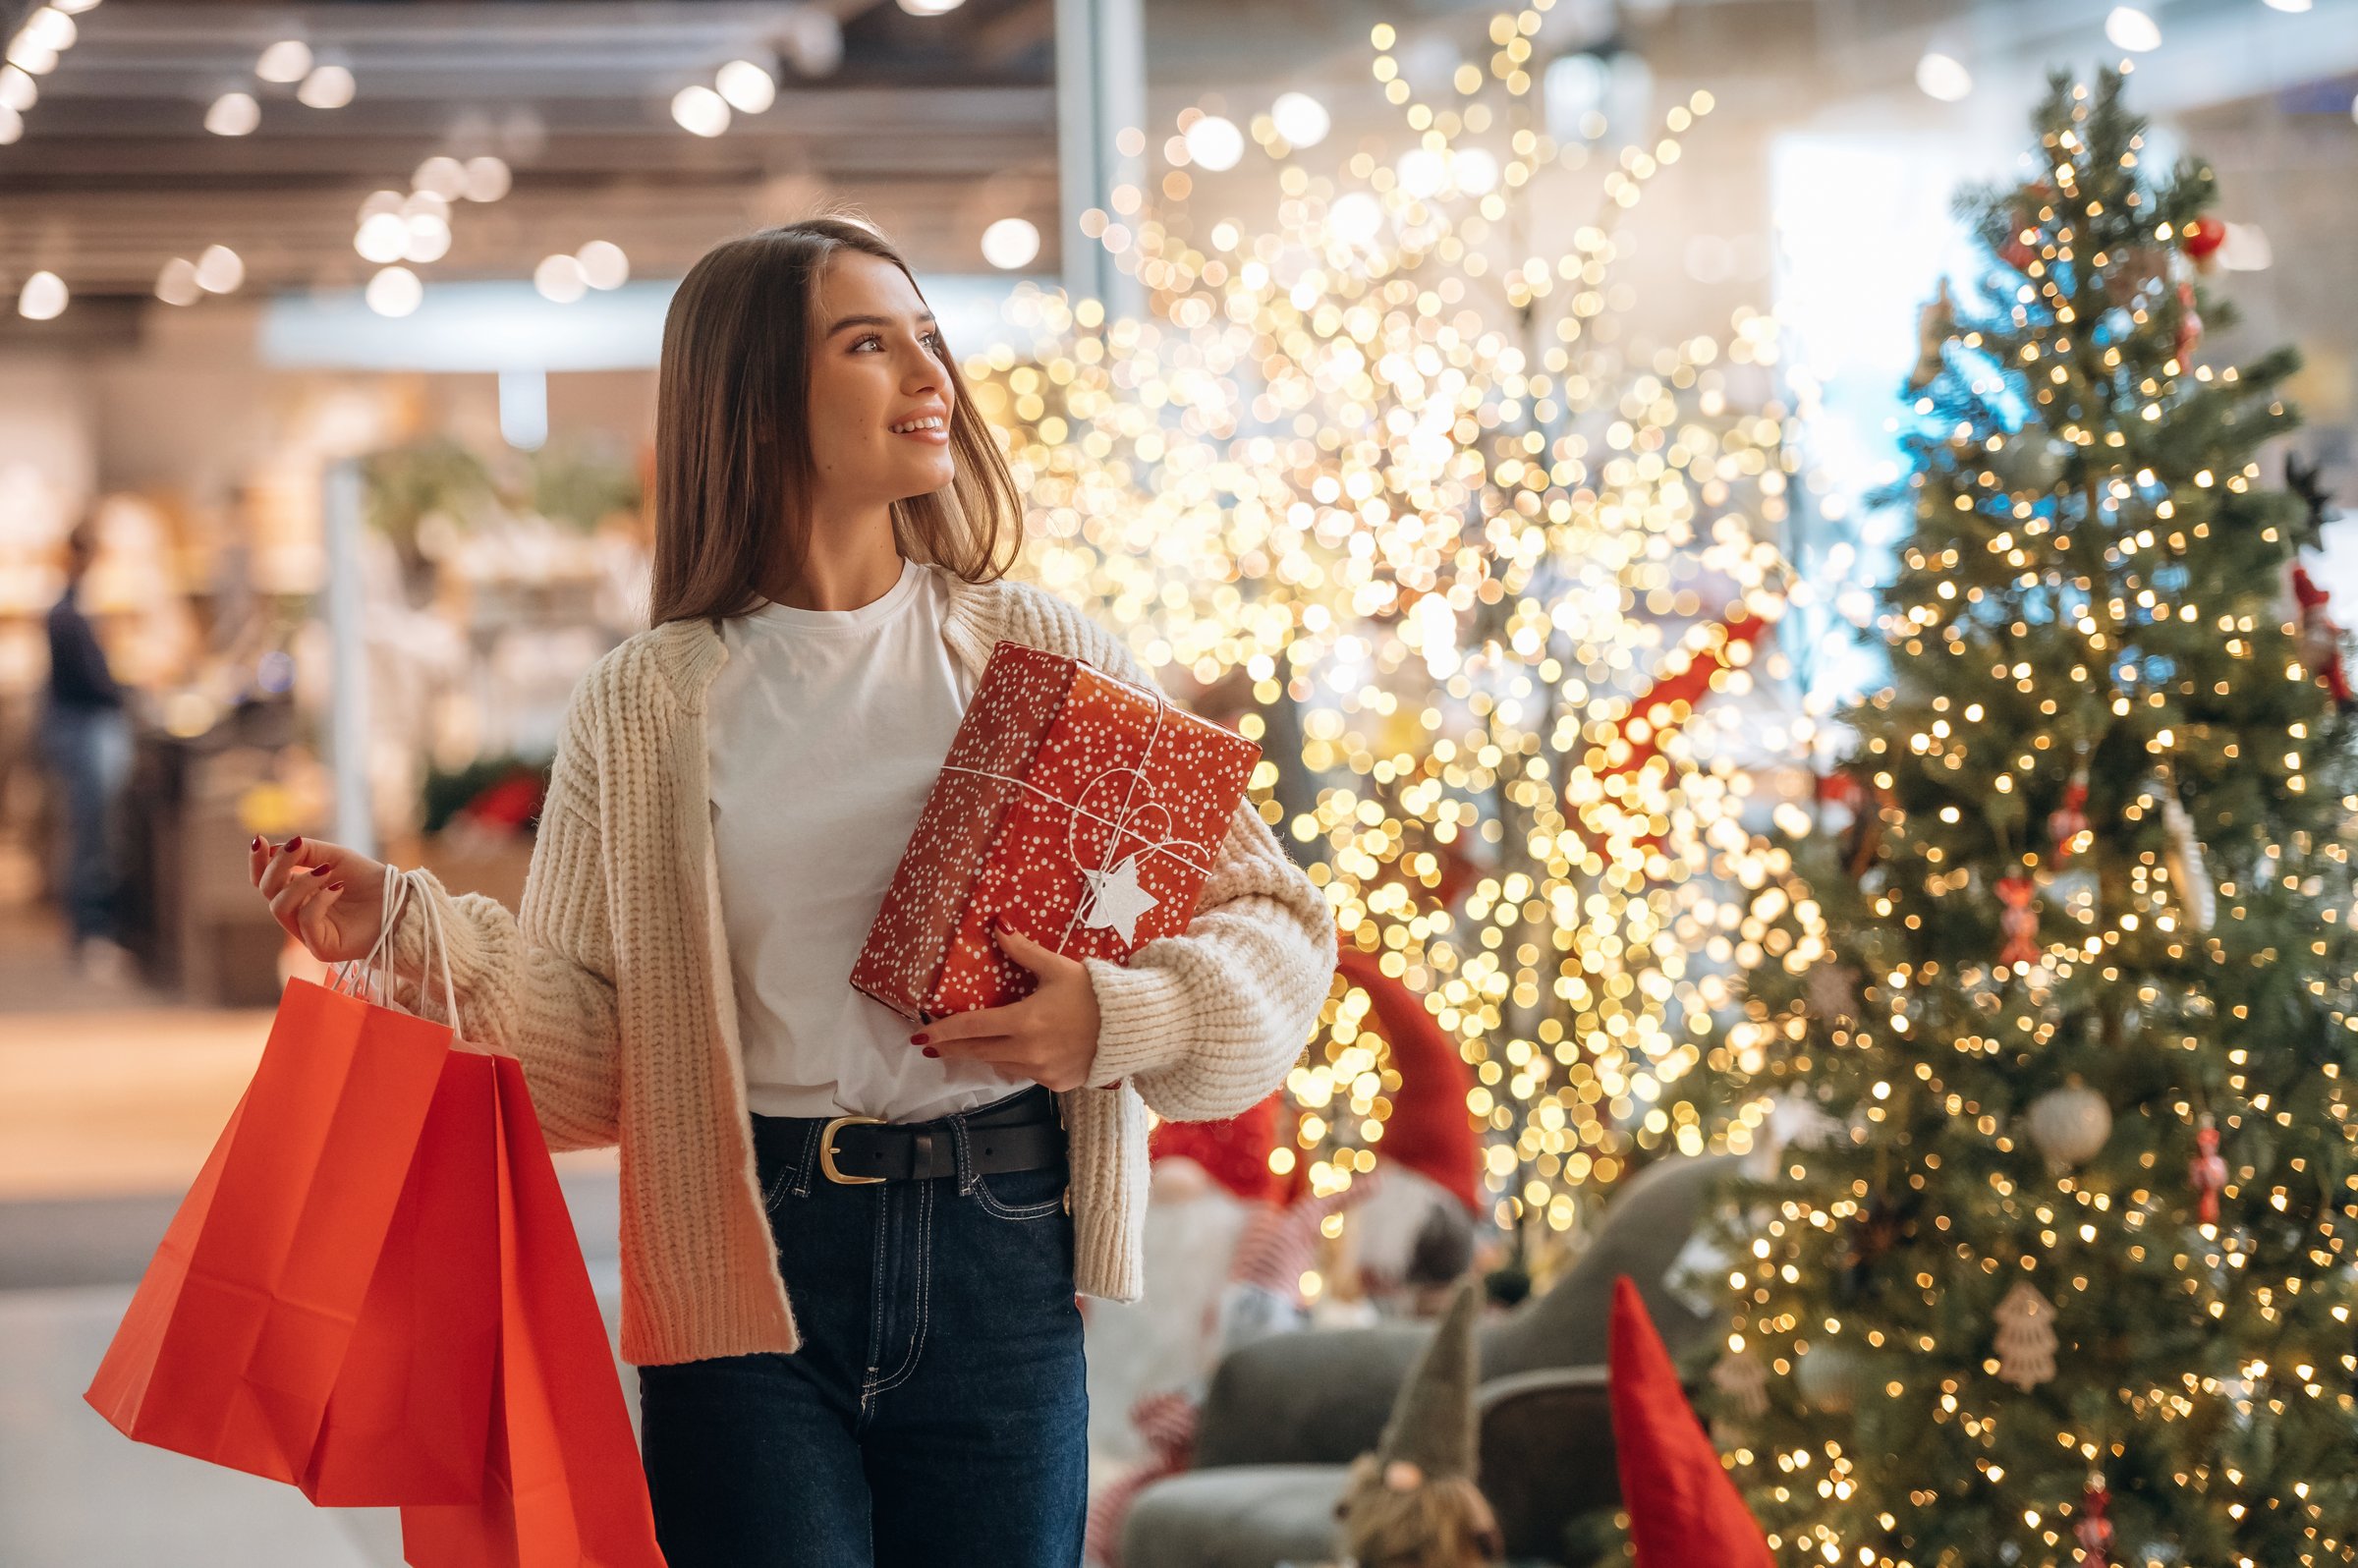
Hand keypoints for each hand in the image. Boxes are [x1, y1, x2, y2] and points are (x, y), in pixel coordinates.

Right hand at [248, 834, 391, 963]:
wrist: (401, 901)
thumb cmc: (369, 881)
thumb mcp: (335, 858)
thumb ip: (305, 852)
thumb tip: (272, 848)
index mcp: (298, 893)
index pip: (265, 881)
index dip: (258, 862)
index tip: (259, 840)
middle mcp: (298, 914)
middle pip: (268, 892)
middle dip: (277, 866)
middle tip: (297, 848)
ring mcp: (308, 933)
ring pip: (280, 907)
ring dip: (299, 883)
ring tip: (325, 869)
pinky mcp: (321, 949)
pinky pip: (306, 921)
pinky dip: (319, 900)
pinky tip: (338, 887)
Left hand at [912, 916, 1101, 1092]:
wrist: (1132, 1026)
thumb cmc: (1095, 993)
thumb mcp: (1057, 968)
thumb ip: (1023, 951)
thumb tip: (998, 925)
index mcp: (1023, 1021)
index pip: (971, 1027)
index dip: (943, 1031)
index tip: (920, 1036)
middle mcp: (1028, 1051)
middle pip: (978, 1052)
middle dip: (953, 1048)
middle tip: (933, 1046)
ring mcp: (1042, 1071)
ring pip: (1000, 1066)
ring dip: (986, 1055)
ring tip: (977, 1046)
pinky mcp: (1056, 1084)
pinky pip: (1025, 1075)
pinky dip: (1017, 1064)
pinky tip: (1019, 1053)